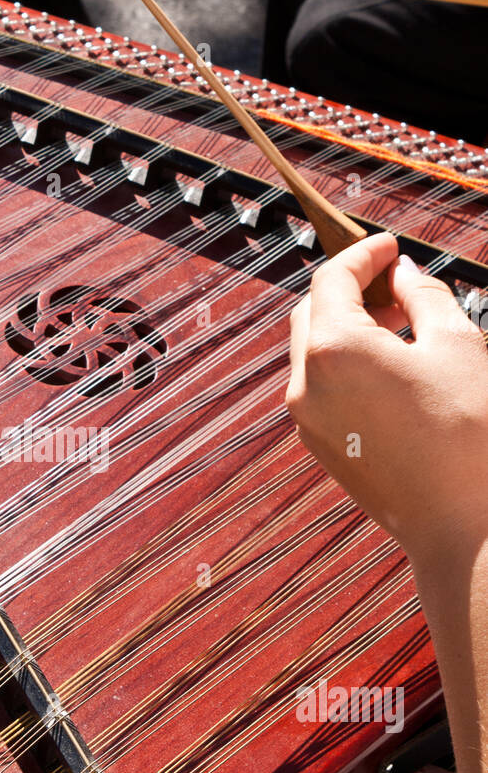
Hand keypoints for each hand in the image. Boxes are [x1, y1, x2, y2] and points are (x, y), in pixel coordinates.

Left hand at [286, 232, 487, 571]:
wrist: (462, 526)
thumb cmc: (467, 433)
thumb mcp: (456, 345)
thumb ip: (422, 296)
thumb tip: (404, 274)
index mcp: (333, 349)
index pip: (333, 279)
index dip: (364, 254)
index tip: (391, 246)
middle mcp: (305, 383)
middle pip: (312, 313)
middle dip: (350, 291)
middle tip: (397, 285)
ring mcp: (307, 421)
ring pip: (313, 352)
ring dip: (348, 329)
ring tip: (403, 328)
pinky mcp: (320, 447)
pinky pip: (321, 389)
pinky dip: (345, 366)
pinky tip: (392, 370)